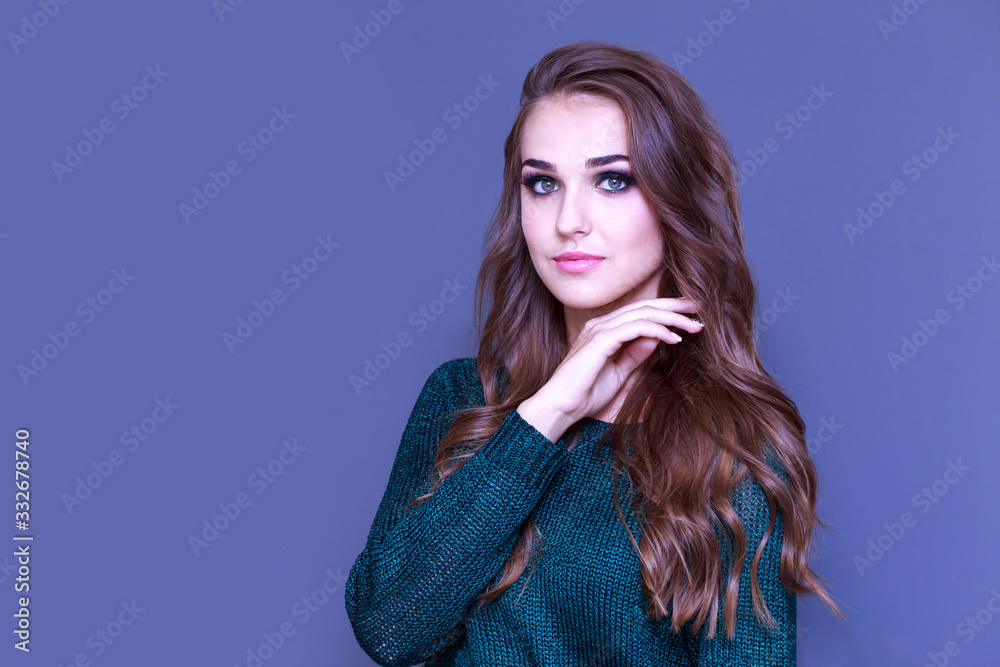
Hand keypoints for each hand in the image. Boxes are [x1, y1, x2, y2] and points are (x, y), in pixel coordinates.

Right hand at [518, 297, 703, 441]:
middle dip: (674, 306)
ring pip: (643, 314)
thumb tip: (657, 337)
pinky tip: (675, 338)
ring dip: (672, 318)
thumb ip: (636, 353)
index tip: (689, 314)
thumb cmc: (586, 393)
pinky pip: (635, 328)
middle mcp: (601, 324)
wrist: (561, 406)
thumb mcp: (620, 372)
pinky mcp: (601, 339)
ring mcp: (600, 330)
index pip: (640, 312)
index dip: (666, 310)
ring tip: (694, 325)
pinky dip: (658, 330)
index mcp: (604, 329)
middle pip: (645, 306)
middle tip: (699, 308)